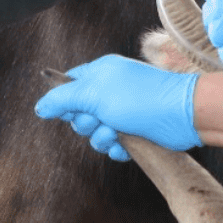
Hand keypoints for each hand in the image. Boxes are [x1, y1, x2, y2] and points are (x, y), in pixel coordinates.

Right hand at [34, 55, 199, 160]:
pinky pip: (113, 145)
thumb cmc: (140, 98)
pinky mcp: (136, 132)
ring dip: (101, 138)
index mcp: (100, 74)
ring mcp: (124, 112)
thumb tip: (39, 107)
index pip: (69, 85)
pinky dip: (116, 149)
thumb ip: (63, 99)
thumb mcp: (94, 94)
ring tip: (116, 134)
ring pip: (95, 133)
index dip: (65, 101)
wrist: (183, 115)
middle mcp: (111, 92)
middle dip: (86, 123)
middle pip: (79, 113)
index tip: (70, 110)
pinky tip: (125, 146)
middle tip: (100, 121)